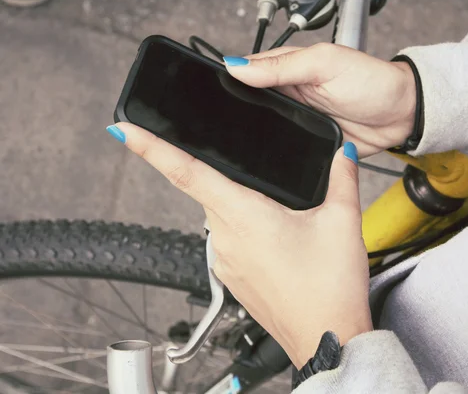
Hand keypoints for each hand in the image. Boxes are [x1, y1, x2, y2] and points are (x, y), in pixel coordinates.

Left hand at [110, 122, 372, 367]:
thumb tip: (340, 152)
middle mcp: (225, 238)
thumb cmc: (329, 289)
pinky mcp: (231, 278)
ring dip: (242, 207)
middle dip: (226, 178)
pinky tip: (277, 240)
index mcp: (244, 216)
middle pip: (208, 190)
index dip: (151, 148)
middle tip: (263, 184)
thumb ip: (341, 178)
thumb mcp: (342, 222)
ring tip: (282, 218)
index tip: (123, 131)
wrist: (327, 338)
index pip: (186, 172)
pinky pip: (229, 241)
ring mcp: (224, 261)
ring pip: (221, 216)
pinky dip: (245, 231)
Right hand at [223, 43, 416, 157]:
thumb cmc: (372, 82)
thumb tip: (237, 66)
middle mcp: (288, 96)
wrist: (402, 117)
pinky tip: (260, 162)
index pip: (247, 73)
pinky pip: (284, 152)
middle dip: (233, 115)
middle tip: (212, 127)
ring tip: (229, 148)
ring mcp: (297, 122)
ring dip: (251, 138)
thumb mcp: (325, 64)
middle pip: (250, 106)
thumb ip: (282, 66)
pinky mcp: (308, 145)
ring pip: (263, 132)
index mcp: (288, 70)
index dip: (227, 82)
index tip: (204, 94)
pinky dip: (274, 155)